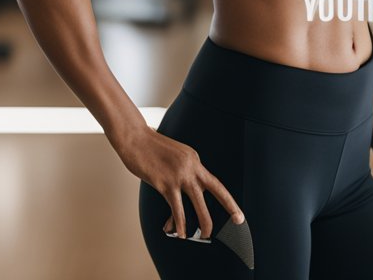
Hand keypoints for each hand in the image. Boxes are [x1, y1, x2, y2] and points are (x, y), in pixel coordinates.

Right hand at [114, 126, 244, 239]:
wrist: (133, 138)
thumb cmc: (149, 148)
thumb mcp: (173, 156)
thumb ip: (181, 171)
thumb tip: (181, 193)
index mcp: (194, 159)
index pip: (212, 182)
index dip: (225, 196)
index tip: (234, 207)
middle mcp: (191, 166)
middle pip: (216, 189)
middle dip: (230, 206)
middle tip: (238, 219)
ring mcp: (179, 175)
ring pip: (199, 203)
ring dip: (204, 222)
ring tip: (204, 235)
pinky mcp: (165, 184)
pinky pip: (177, 208)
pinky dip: (179, 223)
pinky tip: (178, 231)